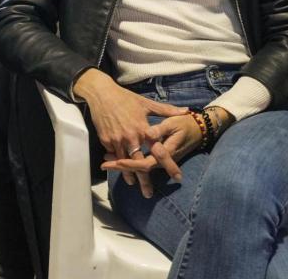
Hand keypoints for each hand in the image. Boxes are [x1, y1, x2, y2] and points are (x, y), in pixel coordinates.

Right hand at [74, 69, 187, 197]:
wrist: (102, 94)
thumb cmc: (126, 98)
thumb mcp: (147, 103)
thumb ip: (167, 110)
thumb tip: (186, 110)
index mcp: (144, 128)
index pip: (159, 151)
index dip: (169, 164)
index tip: (177, 176)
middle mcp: (131, 137)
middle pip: (140, 163)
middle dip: (145, 180)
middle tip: (149, 193)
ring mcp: (117, 140)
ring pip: (125, 163)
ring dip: (129, 175)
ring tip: (134, 185)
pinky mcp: (106, 140)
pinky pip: (113, 155)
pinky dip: (117, 163)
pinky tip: (120, 169)